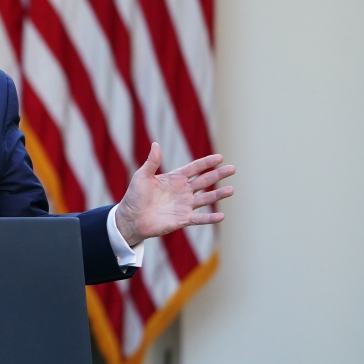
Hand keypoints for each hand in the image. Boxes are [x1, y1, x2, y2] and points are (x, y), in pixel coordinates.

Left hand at [115, 142, 234, 246]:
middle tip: (233, 169)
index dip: (206, 163)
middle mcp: (182, 191)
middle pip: (204, 181)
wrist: (131, 218)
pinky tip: (221, 216)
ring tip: (231, 190)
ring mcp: (184, 205)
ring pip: (205, 198)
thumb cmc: (135, 196)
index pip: (194, 168)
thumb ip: (151, 162)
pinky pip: (199, 218)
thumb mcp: (142, 176)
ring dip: (218, 195)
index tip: (220, 157)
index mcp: (174, 179)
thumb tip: (155, 144)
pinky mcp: (182, 219)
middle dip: (218, 175)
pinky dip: (210, 218)